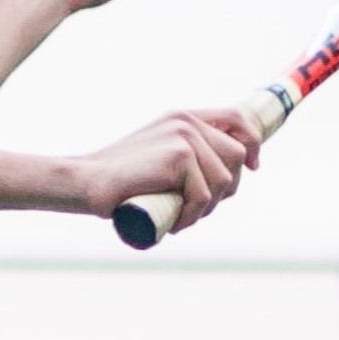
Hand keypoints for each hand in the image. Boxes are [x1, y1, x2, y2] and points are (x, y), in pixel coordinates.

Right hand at [72, 109, 259, 234]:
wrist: (86, 182)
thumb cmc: (121, 181)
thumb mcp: (160, 159)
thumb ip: (188, 156)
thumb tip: (230, 175)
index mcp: (184, 117)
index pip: (236, 118)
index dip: (252, 142)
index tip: (253, 166)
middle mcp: (187, 121)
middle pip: (236, 156)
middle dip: (226, 189)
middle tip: (196, 208)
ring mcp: (184, 136)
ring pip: (224, 181)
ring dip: (207, 208)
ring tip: (181, 216)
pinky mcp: (179, 156)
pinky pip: (205, 195)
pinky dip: (192, 216)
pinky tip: (173, 222)